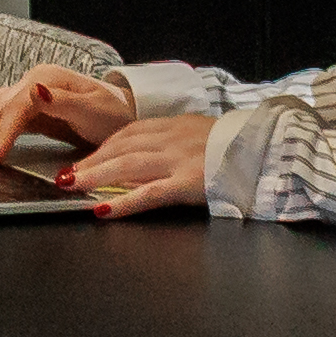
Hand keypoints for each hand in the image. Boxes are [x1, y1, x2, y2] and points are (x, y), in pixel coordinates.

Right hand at [0, 67, 137, 167]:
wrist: (124, 114)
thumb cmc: (114, 115)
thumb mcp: (94, 110)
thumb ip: (63, 101)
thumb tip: (34, 91)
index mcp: (47, 78)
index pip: (14, 107)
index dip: (1, 133)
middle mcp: (34, 80)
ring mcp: (29, 92)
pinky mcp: (28, 107)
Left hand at [57, 111, 222, 217]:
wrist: (270, 148)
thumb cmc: (238, 147)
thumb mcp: (202, 134)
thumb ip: (176, 141)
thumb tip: (149, 154)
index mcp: (175, 125)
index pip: (129, 132)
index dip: (103, 147)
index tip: (84, 159)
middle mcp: (172, 139)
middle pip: (121, 147)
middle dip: (90, 161)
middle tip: (65, 176)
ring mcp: (180, 160)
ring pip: (127, 166)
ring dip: (95, 177)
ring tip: (72, 187)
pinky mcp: (189, 182)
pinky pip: (149, 193)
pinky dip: (122, 202)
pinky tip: (103, 210)